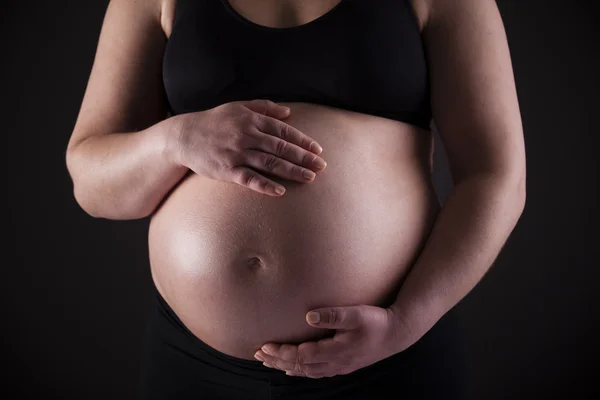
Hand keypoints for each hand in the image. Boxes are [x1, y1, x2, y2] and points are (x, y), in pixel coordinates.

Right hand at [168, 99, 326, 195]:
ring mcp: (237, 153)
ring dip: (291, 171)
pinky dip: (265, 185)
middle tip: (322, 167)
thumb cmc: (214, 121)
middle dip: (304, 158)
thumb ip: (264, 107)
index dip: (303, 141)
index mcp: (251, 119)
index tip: (318, 150)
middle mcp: (246, 135)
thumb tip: (288, 112)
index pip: (283, 131)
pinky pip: (249, 179)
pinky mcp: (227, 170)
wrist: (184, 136)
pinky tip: (280, 191)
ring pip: (270, 163)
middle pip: (281, 148)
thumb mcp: (238, 106)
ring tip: (309, 178)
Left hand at [254, 305, 408, 378]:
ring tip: (268, 362)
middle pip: (299, 367)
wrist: (396, 334)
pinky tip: (293, 370)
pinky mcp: (342, 364)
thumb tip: (308, 316)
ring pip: (306, 371)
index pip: (301, 356)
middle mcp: (334, 363)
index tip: (265, 346)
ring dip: (286, 366)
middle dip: (277, 361)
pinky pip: (315, 372)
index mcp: (335, 351)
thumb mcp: (356, 314)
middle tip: (258, 355)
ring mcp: (338, 366)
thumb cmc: (376, 322)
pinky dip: (300, 371)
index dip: (281, 353)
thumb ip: (333, 315)